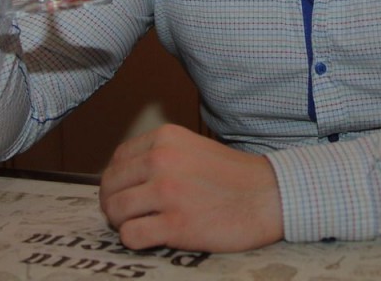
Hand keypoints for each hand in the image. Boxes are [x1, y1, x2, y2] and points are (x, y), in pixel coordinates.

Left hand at [99, 124, 283, 252]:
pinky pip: (131, 236)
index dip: (116, 181)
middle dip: (114, 204)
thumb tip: (124, 179)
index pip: (117, 160)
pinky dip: (135, 240)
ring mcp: (167, 192)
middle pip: (111, 186)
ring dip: (122, 223)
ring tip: (140, 225)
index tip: (125, 193)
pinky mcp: (176, 224)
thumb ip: (160, 156)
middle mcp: (162, 160)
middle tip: (127, 215)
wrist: (269, 196)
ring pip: (116, 211)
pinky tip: (152, 237)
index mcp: (165, 138)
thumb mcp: (192, 148)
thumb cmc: (234, 176)